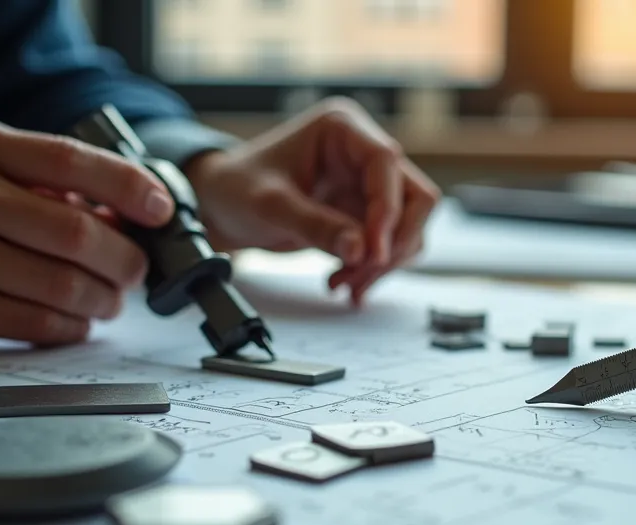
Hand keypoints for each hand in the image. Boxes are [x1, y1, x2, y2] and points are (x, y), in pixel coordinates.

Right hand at [0, 116, 175, 349]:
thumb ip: (40, 179)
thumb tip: (123, 212)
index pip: (73, 160)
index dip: (130, 187)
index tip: (161, 210)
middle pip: (79, 232)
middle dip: (124, 260)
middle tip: (133, 272)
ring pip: (64, 285)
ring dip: (103, 300)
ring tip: (106, 301)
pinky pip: (35, 323)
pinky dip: (69, 326)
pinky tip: (72, 321)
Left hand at [184, 97, 439, 304]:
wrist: (221, 204)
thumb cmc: (236, 187)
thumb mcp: (269, 205)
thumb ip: (315, 225)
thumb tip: (360, 250)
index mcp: (343, 129)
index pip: (387, 163)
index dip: (387, 208)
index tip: (372, 250)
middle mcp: (363, 153)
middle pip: (414, 197)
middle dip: (393, 242)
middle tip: (362, 272)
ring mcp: (368, 186)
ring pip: (408, 226)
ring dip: (383, 263)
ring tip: (342, 283)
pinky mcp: (365, 215)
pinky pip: (389, 245)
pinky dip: (374, 270)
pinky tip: (344, 282)